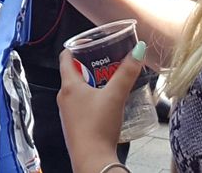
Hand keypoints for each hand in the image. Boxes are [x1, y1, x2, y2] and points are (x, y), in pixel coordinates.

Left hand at [57, 44, 146, 171]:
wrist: (92, 159)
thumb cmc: (98, 127)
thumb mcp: (115, 96)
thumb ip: (127, 73)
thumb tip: (138, 50)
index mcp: (68, 86)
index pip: (64, 58)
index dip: (74, 47)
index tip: (87, 42)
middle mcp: (63, 98)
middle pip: (72, 74)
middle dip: (87, 66)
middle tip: (104, 61)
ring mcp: (67, 113)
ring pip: (76, 91)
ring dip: (90, 84)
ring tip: (107, 81)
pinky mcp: (73, 126)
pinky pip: (79, 106)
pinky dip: (90, 99)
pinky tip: (105, 105)